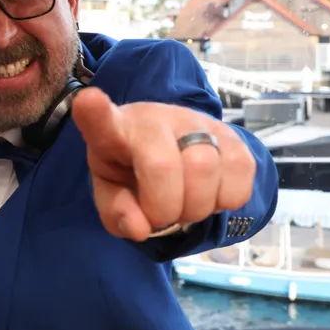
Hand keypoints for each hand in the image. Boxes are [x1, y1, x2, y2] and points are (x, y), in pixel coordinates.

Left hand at [70, 87, 255, 240]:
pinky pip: (240, 173)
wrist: (175, 155)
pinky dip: (227, 199)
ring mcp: (197, 121)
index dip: (95, 112)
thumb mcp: (113, 196)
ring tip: (185, 205)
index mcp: (115, 131)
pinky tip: (211, 193)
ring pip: (205, 169)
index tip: (89, 101)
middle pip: (163, 166)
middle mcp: (156, 118)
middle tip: (161, 215)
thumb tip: (140, 228)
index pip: (102, 121)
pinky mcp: (232, 134)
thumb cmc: (134, 174)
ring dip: (196, 207)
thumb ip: (118, 213)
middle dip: (164, 209)